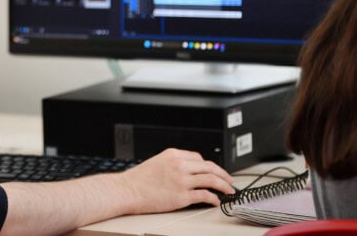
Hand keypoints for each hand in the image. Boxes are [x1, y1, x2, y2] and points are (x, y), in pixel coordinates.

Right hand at [116, 148, 234, 213]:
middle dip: (223, 174)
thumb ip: (172, 164)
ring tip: (229, 190)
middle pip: (209, 167)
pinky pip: (204, 195)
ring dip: (224, 185)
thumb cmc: (137, 180)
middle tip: (229, 180)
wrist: (127, 190)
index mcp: (173, 154)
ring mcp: (182, 180)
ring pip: (211, 179)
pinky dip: (214, 198)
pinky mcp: (182, 196)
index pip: (198, 157)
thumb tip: (187, 172)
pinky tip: (216, 201)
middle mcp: (179, 165)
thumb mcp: (156, 163)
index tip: (214, 172)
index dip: (209, 166)